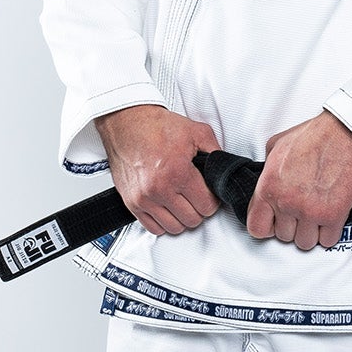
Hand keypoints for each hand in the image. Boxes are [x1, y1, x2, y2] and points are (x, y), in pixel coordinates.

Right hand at [95, 105, 221, 235]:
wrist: (126, 123)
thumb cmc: (157, 126)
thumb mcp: (196, 132)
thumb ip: (216, 152)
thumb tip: (225, 170)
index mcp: (178, 172)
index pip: (206, 206)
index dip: (212, 200)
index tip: (208, 193)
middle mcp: (160, 189)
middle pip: (192, 220)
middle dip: (198, 209)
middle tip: (196, 196)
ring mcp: (144, 198)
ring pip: (174, 227)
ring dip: (182, 217)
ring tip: (182, 202)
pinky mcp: (131, 203)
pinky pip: (153, 228)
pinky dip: (163, 222)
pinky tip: (167, 208)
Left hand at [245, 111, 351, 250]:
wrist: (345, 134)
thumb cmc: (315, 136)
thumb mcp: (276, 146)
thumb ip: (267, 170)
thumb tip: (266, 181)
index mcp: (268, 187)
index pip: (257, 227)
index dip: (267, 227)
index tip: (274, 223)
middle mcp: (286, 202)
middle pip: (283, 236)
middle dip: (292, 226)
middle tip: (301, 212)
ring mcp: (310, 211)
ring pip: (304, 242)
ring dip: (311, 232)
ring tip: (316, 215)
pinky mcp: (333, 216)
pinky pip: (327, 240)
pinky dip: (329, 233)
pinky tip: (330, 218)